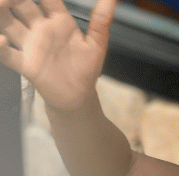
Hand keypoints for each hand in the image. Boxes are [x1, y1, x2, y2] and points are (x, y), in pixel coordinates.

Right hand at [0, 0, 116, 110]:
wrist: (78, 97)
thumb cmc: (86, 69)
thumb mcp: (97, 44)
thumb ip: (102, 20)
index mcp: (59, 21)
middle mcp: (41, 29)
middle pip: (21, 4)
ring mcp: (31, 46)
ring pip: (8, 23)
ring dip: (1, 13)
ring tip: (0, 4)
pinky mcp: (26, 64)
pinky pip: (7, 53)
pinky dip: (1, 46)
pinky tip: (0, 39)